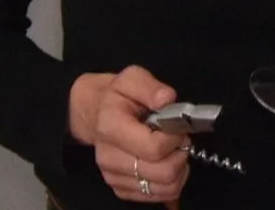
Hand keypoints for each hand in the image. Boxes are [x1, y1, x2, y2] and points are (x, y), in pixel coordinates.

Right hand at [68, 65, 189, 204]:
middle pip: (162, 173)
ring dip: (179, 171)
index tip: (179, 127)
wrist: (94, 113)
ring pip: (163, 188)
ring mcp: (113, 177)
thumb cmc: (117, 95)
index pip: (154, 147)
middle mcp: (109, 158)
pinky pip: (155, 196)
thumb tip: (168, 99)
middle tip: (181, 140)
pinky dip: (169, 183)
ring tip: (175, 151)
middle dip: (181, 155)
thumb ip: (151, 87)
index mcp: (112, 128)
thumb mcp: (132, 78)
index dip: (175, 138)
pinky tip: (167, 163)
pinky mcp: (120, 189)